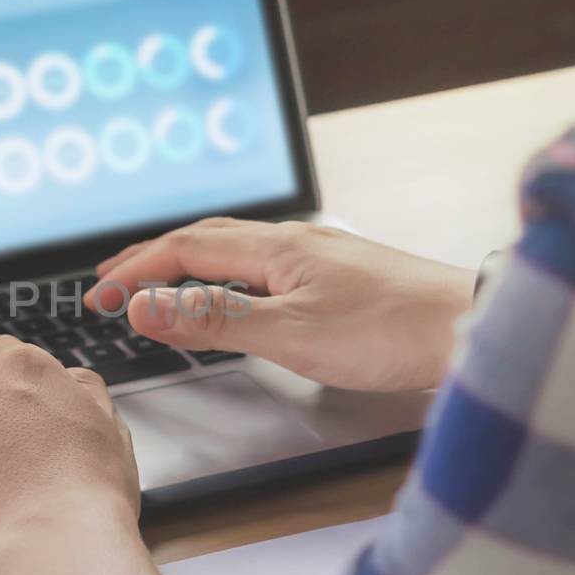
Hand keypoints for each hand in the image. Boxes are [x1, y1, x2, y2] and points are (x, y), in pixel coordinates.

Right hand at [87, 219, 474, 391]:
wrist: (475, 328)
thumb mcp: (291, 334)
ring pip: (237, 251)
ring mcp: (322, 259)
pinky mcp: (343, 279)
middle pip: (207, 240)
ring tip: (161, 283)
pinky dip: (228, 278)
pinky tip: (238, 296)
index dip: (136, 272)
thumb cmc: (395, 332)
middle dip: (153, 258)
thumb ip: (214, 321)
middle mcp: (298, 244)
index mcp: (278, 249)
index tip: (98, 296)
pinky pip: (266, 267)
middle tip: (113, 278)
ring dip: (189, 264)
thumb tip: (145, 307)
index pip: (185, 249)